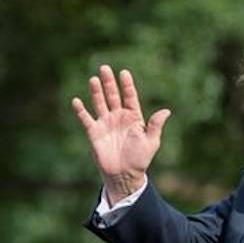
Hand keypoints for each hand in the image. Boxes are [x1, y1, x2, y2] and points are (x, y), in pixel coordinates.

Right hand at [71, 65, 170, 204]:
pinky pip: (86, 119)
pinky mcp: (94, 132)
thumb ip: (156, 125)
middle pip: (113, 96)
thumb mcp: (151, 141)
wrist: (125, 175)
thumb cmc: (140, 158)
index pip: (129, 97)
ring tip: (94, 79)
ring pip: (100, 103)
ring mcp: (105, 123)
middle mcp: (118, 117)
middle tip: (104, 68)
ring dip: (96, 92)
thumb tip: (166, 110)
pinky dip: (81, 110)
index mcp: (133, 117)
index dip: (127, 85)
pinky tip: (77, 101)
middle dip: (109, 83)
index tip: (124, 73)